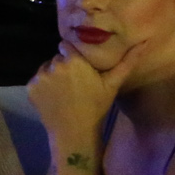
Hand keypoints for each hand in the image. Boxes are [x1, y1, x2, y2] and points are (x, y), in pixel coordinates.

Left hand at [25, 36, 141, 147]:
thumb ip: (127, 61)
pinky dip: (43, 86)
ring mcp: (40, 76)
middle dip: (64, 65)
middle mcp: (54, 64)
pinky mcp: (30, 87)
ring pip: (46, 68)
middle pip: (57, 57)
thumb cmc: (96, 107)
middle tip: (75, 82)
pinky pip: (37, 80)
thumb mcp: (113, 84)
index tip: (80, 66)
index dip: (73, 55)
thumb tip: (144, 42)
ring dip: (53, 75)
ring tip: (65, 91)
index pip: (67, 45)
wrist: (74, 132)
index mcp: (73, 60)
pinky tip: (54, 97)